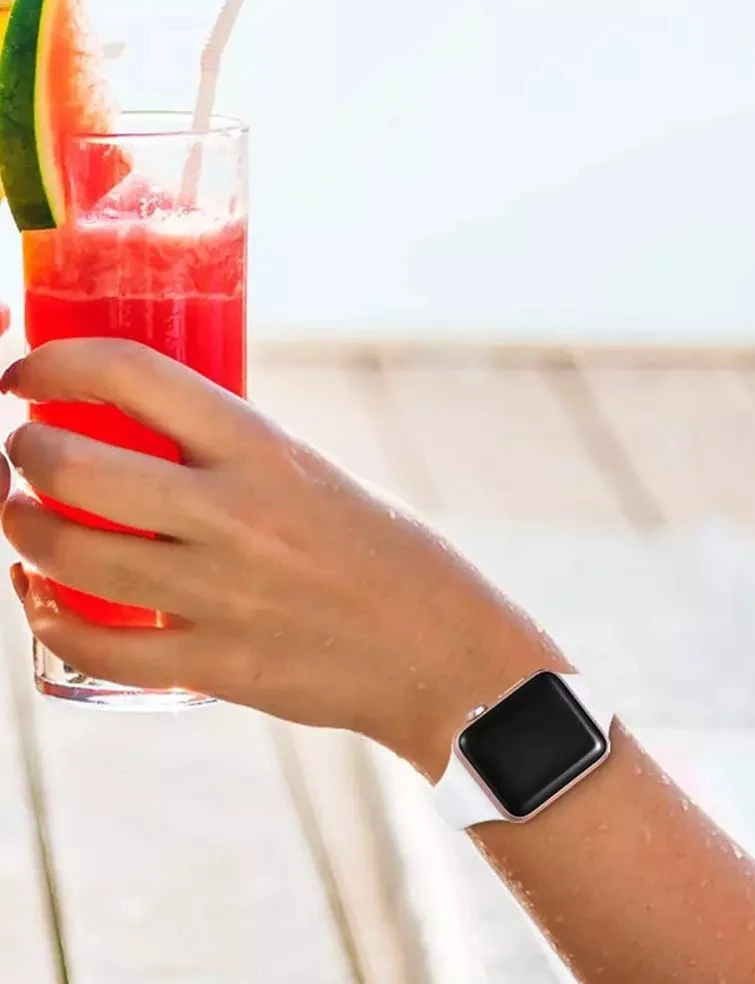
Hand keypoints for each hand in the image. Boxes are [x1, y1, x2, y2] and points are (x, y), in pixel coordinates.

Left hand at [1, 340, 555, 772]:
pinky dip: (49, 616)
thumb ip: (234, 460)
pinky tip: (44, 599)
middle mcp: (234, 514)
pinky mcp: (214, 665)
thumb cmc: (387, 555)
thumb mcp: (315, 478)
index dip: (55, 362)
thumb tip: (147, 441)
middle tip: (27, 455)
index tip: (26, 376)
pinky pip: (94, 644)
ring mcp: (220, 594)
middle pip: (71, 465)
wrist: (440, 652)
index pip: (131, 374)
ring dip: (22, 529)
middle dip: (23, 452)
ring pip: (65, 554)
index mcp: (266, 450)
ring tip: (25, 522)